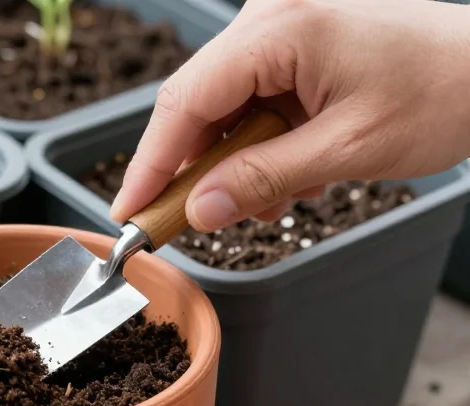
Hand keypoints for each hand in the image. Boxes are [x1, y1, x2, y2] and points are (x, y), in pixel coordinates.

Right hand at [111, 0, 469, 231]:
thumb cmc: (443, 90)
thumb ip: (263, 180)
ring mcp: (279, 27)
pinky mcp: (292, 44)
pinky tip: (288, 174)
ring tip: (271, 201)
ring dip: (232, 162)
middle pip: (196, 103)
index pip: (186, 100)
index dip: (151, 162)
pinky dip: (257, 144)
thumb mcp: (348, 149)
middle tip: (188, 222)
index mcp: (281, 28)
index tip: (131, 211)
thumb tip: (198, 211)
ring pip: (221, 107)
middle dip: (193, 168)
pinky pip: (249, 100)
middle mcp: (269, 17)